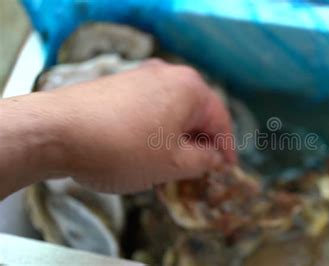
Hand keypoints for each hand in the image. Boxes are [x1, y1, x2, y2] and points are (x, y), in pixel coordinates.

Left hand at [0, 60, 234, 196]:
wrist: (57, 131)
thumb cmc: (123, 149)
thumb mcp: (173, 164)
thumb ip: (203, 161)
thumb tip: (214, 158)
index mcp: (190, 88)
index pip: (220, 122)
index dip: (226, 150)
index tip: (226, 171)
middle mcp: (169, 74)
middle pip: (196, 113)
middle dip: (200, 144)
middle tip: (200, 170)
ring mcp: (141, 76)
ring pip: (172, 111)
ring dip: (177, 138)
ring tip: (172, 164)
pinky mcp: (119, 84)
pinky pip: (150, 108)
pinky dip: (156, 129)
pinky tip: (145, 149)